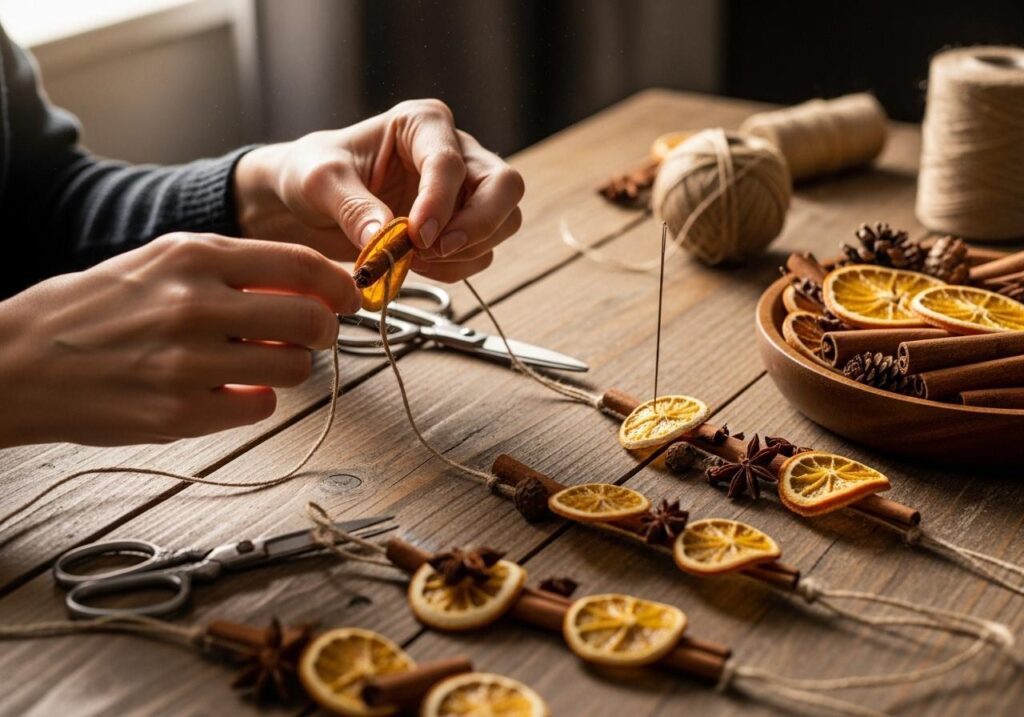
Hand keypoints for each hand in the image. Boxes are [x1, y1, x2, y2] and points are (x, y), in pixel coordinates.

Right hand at [0, 234, 358, 446]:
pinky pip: (261, 407)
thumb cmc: (96, 308)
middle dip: (325, 330)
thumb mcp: (162, 261)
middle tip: (314, 335)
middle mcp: (195, 304)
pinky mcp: (182, 412)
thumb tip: (309, 283)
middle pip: (311, 321)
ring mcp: (190, 362)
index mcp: (193, 255)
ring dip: (290, 367)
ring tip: (259, 362)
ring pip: (294, 368)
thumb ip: (234, 268)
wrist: (21, 361)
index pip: (300, 264)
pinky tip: (229, 388)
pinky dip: (256, 399)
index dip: (340, 283)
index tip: (350, 296)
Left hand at [233, 99, 524, 281]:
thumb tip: (385, 239)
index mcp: (422, 123)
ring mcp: (465, 190)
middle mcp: (455, 151)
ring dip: (468, 250)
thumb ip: (352, 207)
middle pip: (504, 186)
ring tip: (417, 260)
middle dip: (480, 224)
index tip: (418, 236)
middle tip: (438, 250)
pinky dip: (457, 267)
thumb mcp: (319, 183)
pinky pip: (482, 251)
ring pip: (504, 221)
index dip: (440, 203)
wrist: (305, 202)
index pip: (451, 162)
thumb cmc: (311, 174)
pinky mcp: (462, 225)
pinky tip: (419, 266)